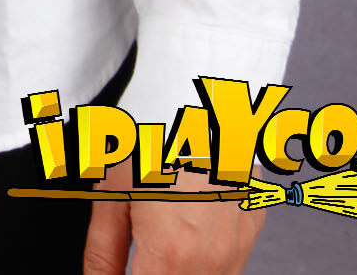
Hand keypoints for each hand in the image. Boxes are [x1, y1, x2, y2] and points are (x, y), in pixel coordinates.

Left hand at [82, 155, 263, 274]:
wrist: (198, 99)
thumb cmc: (149, 138)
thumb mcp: (112, 194)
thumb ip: (103, 252)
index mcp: (171, 255)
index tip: (115, 271)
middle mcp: (212, 263)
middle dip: (150, 272)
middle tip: (139, 248)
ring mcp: (238, 251)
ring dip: (178, 269)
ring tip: (162, 230)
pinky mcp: (253, 231)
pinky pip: (228, 264)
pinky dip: (205, 256)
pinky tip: (189, 223)